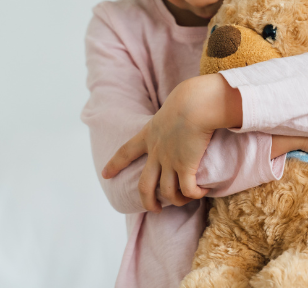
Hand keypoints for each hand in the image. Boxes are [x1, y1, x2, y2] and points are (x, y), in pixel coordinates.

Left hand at [101, 75, 241, 212]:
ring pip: (168, 193)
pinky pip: (188, 190)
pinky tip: (202, 191)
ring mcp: (170, 161)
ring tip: (186, 199)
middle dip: (147, 201)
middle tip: (154, 209)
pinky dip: (195, 194)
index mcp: (149, 135)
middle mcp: (157, 152)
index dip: (115, 164)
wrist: (195, 104)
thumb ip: (174, 113)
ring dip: (177, 200)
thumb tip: (186, 110)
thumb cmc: (190, 98)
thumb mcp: (173, 105)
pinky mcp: (186, 166)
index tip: (105, 174)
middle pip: (144, 185)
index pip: (126, 151)